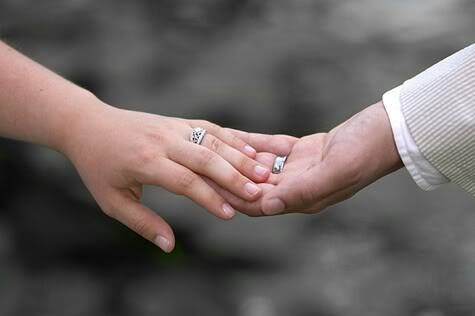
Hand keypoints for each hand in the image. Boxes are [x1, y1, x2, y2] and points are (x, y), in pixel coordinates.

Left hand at [60, 99, 270, 251]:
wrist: (90, 126)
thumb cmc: (99, 168)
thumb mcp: (112, 201)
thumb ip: (142, 223)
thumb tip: (169, 245)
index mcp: (145, 162)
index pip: (184, 181)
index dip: (209, 199)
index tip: (230, 214)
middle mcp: (162, 141)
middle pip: (205, 158)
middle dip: (235, 176)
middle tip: (259, 192)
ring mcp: (172, 127)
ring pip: (212, 140)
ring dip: (240, 156)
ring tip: (264, 171)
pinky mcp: (178, 121)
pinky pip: (210, 128)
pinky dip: (231, 138)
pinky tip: (250, 149)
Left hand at [215, 102, 402, 215]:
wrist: (388, 130)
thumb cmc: (367, 153)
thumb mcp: (336, 172)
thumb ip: (302, 191)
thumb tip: (266, 207)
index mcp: (304, 198)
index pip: (258, 203)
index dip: (230, 196)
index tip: (204, 187)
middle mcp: (297, 187)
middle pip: (252, 185)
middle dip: (226, 177)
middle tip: (198, 166)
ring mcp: (299, 168)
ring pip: (258, 165)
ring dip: (235, 158)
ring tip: (210, 149)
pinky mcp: (302, 149)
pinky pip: (270, 146)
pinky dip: (252, 141)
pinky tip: (232, 135)